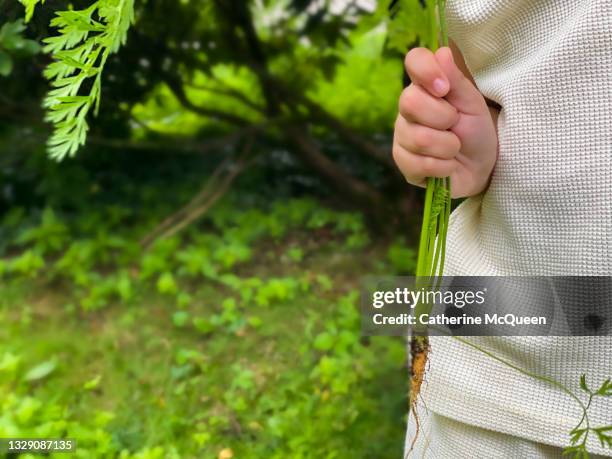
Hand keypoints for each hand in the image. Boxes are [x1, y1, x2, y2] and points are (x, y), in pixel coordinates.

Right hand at [393, 46, 497, 197]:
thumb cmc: (475, 130)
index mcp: (424, 87)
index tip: (444, 88)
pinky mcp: (403, 164)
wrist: (480, 167)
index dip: (427, 71)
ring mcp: (401, 137)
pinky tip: (447, 165)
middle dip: (443, 117)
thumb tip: (442, 51)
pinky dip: (444, 166)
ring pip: (419, 138)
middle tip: (455, 124)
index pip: (414, 61)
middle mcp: (406, 110)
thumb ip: (456, 79)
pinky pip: (421, 164)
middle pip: (410, 102)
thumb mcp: (472, 103)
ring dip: (448, 146)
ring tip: (453, 148)